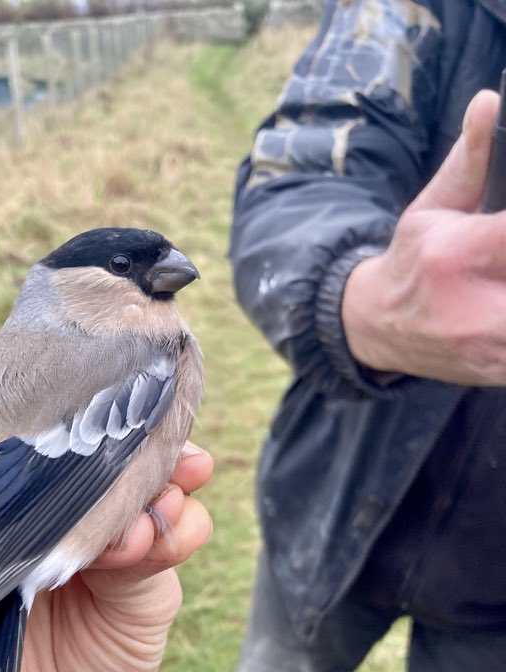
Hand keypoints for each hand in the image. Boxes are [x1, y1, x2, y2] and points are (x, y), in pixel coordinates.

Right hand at [342, 89, 505, 385]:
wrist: (376, 329)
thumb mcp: (432, 208)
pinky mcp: (498, 372)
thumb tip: (490, 101)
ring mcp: (491, 349)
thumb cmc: (411, 261)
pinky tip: (502, 295)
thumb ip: (472, 159)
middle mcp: (476, 308)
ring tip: (503, 273)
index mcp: (459, 254)